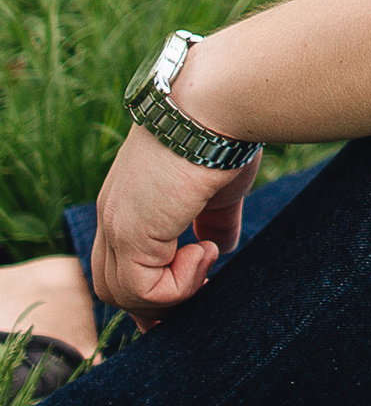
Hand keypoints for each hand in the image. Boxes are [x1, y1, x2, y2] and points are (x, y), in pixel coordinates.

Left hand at [88, 123, 257, 321]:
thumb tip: (220, 246)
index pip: (119, 260)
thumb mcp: (217, 187)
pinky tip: (205, 250)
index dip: (150, 285)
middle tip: (199, 292)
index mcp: (129, 198)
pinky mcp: (130, 233)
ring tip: (207, 256)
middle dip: (155, 303)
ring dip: (172, 293)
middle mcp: (113, 213)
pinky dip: (179, 285)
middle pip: (111, 285)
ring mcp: (116, 224)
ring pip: (122, 295)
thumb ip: (214, 220)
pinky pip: (143, 291)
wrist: (216, 102)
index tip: (190, 289)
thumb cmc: (224, 131)